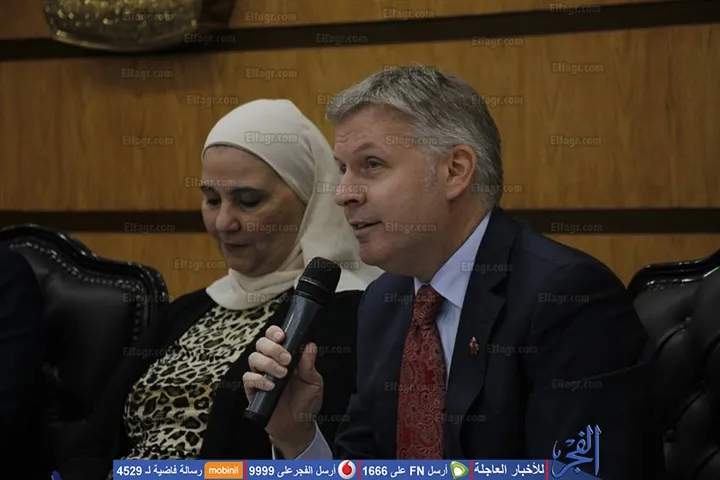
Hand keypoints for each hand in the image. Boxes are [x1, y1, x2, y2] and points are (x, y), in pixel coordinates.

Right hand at [243, 325, 322, 456]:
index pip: (274, 336)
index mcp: (285, 356)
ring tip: (282, 375)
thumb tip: (310, 345)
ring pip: (253, 358)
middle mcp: (270, 362)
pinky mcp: (253, 390)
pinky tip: (271, 386)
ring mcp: (260, 375)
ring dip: (268, 364)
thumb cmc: (306, 401)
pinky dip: (258, 380)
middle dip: (273, 348)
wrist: (298, 426)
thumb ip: (309, 365)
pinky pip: (248, 378)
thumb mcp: (313, 382)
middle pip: (261, 343)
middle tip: (287, 360)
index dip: (274, 332)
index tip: (282, 336)